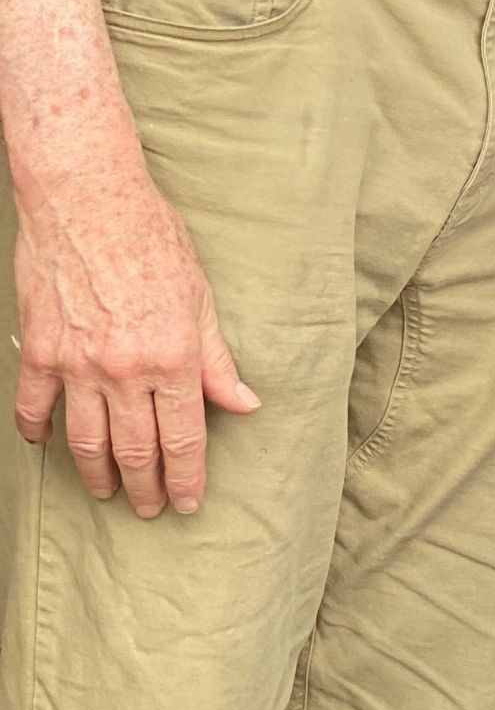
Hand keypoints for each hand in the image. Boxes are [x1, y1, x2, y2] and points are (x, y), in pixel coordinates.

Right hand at [12, 151, 258, 517]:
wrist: (89, 200)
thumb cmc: (152, 238)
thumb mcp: (200, 296)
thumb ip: (218, 359)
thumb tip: (244, 403)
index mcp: (173, 356)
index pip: (185, 437)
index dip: (188, 477)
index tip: (189, 503)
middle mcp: (126, 369)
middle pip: (136, 450)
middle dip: (146, 488)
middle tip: (151, 509)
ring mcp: (78, 364)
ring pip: (87, 442)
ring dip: (98, 476)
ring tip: (107, 493)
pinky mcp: (41, 351)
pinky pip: (35, 408)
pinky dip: (39, 433)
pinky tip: (46, 446)